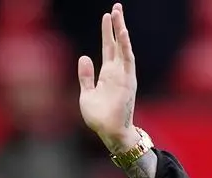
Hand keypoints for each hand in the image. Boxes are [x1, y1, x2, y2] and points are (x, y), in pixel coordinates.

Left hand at [78, 3, 140, 153]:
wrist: (109, 132)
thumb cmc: (99, 117)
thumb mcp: (86, 94)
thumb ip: (86, 76)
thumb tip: (84, 57)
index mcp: (107, 74)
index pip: (108, 48)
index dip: (107, 32)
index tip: (107, 16)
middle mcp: (117, 72)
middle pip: (116, 43)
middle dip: (116, 25)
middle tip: (116, 7)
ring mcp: (123, 75)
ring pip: (123, 48)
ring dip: (121, 31)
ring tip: (118, 13)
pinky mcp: (127, 81)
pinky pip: (127, 60)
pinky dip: (125, 46)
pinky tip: (123, 33)